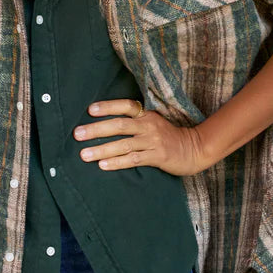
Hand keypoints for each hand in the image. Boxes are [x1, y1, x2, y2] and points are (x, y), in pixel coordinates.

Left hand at [73, 98, 205, 175]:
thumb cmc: (168, 137)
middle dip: (96, 130)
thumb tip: (105, 124)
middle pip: (119, 125)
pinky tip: (103, 166)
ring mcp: (153, 141)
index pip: (125, 106)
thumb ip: (134, 121)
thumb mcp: (153, 123)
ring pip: (123, 144)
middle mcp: (149, 125)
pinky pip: (133, 160)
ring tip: (84, 154)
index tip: (89, 110)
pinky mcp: (157, 157)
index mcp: (147, 114)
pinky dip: (117, 162)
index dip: (108, 107)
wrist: (194, 149)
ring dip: (102, 149)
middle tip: (77, 134)